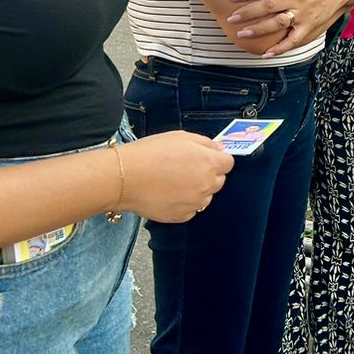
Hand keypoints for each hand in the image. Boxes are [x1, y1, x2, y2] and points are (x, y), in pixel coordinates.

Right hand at [117, 132, 233, 222]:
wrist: (125, 177)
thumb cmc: (150, 153)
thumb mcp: (181, 137)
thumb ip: (205, 143)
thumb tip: (218, 149)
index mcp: (209, 163)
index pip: (228, 163)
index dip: (217, 159)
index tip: (205, 158)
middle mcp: (206, 185)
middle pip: (218, 181)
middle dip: (207, 174)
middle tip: (185, 168)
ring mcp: (194, 203)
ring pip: (204, 197)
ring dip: (196, 190)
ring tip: (172, 181)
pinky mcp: (181, 216)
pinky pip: (190, 209)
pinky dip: (183, 203)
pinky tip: (167, 193)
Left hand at [228, 0, 345, 56]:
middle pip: (270, 5)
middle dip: (249, 12)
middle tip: (232, 18)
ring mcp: (303, 13)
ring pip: (279, 22)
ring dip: (260, 29)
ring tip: (242, 33)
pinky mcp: (309, 26)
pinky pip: (294, 40)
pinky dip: (280, 48)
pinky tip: (266, 54)